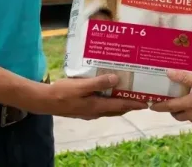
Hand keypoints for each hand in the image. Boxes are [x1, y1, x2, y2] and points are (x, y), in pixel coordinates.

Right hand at [28, 74, 147, 119]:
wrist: (45, 101)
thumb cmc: (62, 93)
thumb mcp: (81, 86)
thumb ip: (98, 83)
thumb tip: (116, 79)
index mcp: (97, 106)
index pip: (120, 106)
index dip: (134, 104)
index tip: (146, 103)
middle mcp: (95, 111)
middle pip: (117, 109)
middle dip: (129, 105)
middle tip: (140, 98)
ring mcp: (89, 111)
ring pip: (109, 108)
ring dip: (119, 103)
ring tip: (127, 93)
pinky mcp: (83, 108)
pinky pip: (101, 105)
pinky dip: (109, 101)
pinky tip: (107, 92)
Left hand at [150, 70, 191, 127]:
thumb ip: (184, 77)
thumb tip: (169, 73)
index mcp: (188, 104)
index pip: (168, 107)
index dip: (158, 106)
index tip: (151, 106)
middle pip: (177, 115)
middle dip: (172, 110)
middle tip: (171, 103)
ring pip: (189, 118)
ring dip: (185, 112)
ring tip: (189, 103)